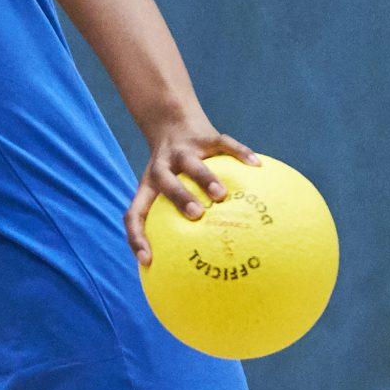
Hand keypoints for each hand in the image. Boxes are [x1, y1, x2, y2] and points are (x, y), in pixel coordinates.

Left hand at [125, 114, 259, 264]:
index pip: (133, 214)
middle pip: (165, 181)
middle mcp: (162, 167)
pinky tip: (256, 165)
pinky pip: (224, 145)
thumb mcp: (163, 191)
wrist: (170, 120)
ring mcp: (183, 150)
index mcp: (149, 187)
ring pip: (193, 163)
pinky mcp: (205, 136)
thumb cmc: (171, 171)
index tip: (148, 259)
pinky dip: (240, 154)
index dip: (136, 237)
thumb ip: (175, 224)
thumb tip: (201, 269)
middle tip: (196, 215)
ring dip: (205, 178)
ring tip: (221, 194)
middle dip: (180, 198)